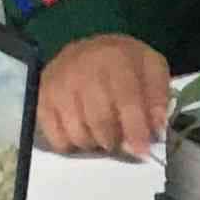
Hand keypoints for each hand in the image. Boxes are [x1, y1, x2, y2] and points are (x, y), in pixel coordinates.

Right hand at [40, 34, 171, 156]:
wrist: (88, 48)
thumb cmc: (124, 62)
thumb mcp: (150, 67)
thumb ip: (158, 96)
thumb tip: (157, 127)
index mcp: (115, 58)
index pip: (126, 99)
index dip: (136, 129)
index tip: (143, 151)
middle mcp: (82, 68)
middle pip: (99, 120)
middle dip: (114, 139)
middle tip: (120, 140)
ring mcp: (58, 84)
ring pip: (77, 132)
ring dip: (94, 143)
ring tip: (102, 133)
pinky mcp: (41, 98)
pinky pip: (56, 137)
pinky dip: (71, 143)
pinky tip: (81, 131)